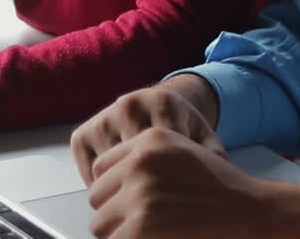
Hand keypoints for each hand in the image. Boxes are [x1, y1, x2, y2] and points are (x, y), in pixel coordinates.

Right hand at [71, 74, 222, 184]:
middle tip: (157, 196)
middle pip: (134, 160)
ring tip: (140, 189)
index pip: (163, 150)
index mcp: (163, 103)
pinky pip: (90, 173)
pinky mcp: (82, 135)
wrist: (158, 106)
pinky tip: (122, 184)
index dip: (170, 177)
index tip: (177, 190)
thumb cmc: (181, 126)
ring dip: (123, 185)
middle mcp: (130, 105)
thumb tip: (217, 173)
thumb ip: (211, 154)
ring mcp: (103, 118)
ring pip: (110, 170)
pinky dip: (104, 186)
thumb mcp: (202, 136)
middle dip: (146, 182)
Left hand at [87, 127, 276, 238]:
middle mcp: (141, 160)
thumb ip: (144, 160)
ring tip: (154, 230)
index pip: (101, 168)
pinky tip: (158, 237)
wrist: (249, 211)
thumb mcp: (182, 154)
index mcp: (150, 138)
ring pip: (100, 223)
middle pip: (97, 196)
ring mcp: (139, 192)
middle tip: (150, 219)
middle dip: (116, 212)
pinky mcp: (140, 224)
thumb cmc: (219, 189)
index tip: (137, 200)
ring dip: (121, 232)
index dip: (116, 189)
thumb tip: (103, 186)